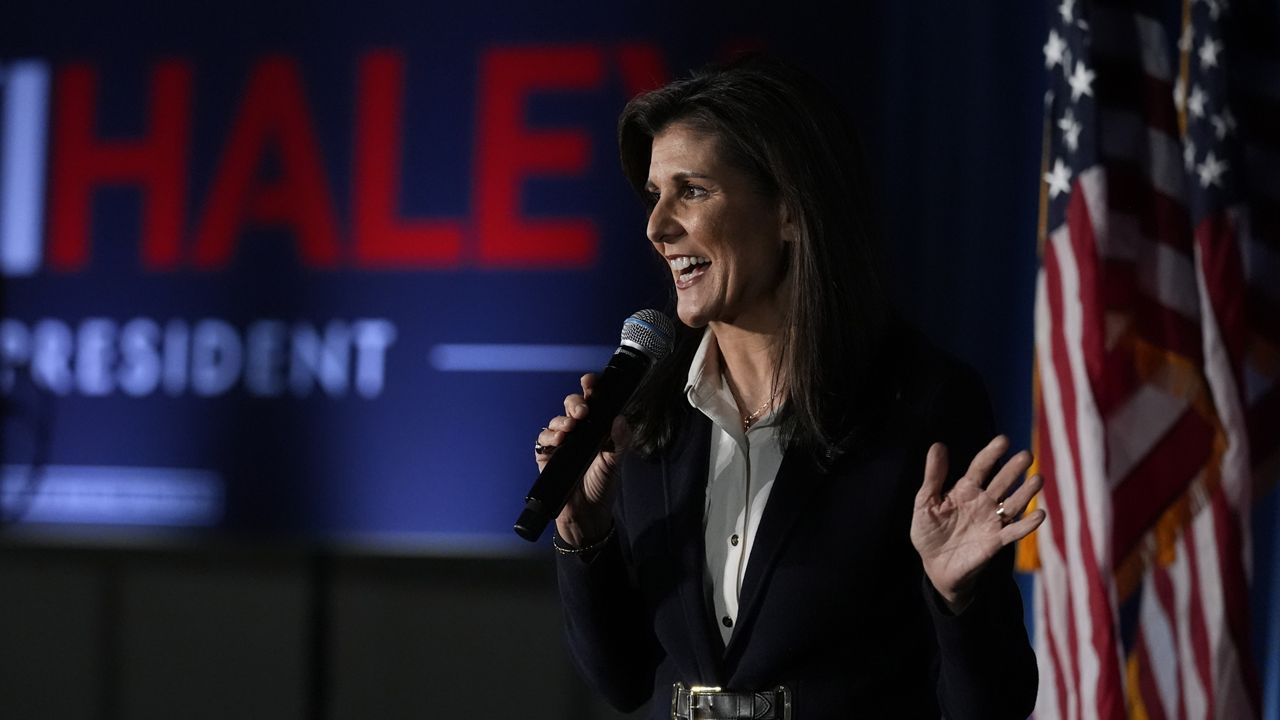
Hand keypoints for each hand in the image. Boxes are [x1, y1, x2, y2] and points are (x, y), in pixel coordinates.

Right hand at [534, 373, 629, 546]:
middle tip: (582, 411)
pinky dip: (549, 437)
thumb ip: (620, 440)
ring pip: (557, 420)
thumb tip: (620, 419)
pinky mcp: (548, 456)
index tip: (590, 381)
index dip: (591, 388)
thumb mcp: (615, 462)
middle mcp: (579, 432)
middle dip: (575, 403)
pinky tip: (558, 441)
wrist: (587, 514)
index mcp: (597, 428)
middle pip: (572, 406)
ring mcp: (562, 443)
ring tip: (570, 428)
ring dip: (562, 420)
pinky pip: (543, 439)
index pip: (593, 401)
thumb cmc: (602, 485)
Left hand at [909, 435, 1044, 612]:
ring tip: (1038, 479)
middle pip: (1001, 482)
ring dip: (1026, 492)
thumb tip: (938, 445)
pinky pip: (1014, 532)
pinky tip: (1039, 514)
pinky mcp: (996, 542)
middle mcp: (983, 502)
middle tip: (1027, 455)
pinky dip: (1027, 524)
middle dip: (1013, 469)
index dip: (991, 454)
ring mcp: (992, 521)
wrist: (934, 566)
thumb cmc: (929, 532)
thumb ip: (933, 476)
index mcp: (965, 490)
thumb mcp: (925, 502)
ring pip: (1013, 503)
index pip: (981, 467)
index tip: (1003, 440)